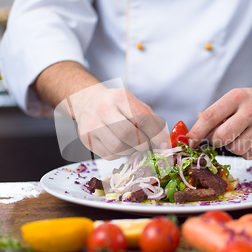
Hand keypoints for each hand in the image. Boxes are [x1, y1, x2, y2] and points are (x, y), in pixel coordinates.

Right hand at [34, 61, 168, 159]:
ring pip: (118, 148)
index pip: (142, 118)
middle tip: (146, 144)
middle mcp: (103, 109)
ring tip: (131, 143)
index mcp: (119, 97)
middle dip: (142, 143)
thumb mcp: (135, 104)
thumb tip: (165, 141)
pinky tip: (119, 144)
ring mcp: (92, 125)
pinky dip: (119, 154)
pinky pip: (109, 155)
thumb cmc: (117, 105)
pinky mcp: (86, 139)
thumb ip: (152, 120)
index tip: (164, 143)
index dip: (156, 134)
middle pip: (128, 134)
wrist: (88, 102)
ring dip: (130, 150)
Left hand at [187, 86, 251, 159]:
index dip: (196, 132)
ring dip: (232, 146)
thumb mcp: (232, 99)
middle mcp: (251, 110)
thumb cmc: (249, 102)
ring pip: (235, 149)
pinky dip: (245, 151)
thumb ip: (214, 116)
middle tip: (219, 137)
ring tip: (240, 134)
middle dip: (215, 141)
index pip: (210, 116)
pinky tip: (251, 138)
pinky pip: (248, 155)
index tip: (189, 142)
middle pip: (222, 137)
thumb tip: (192, 138)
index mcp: (236, 97)